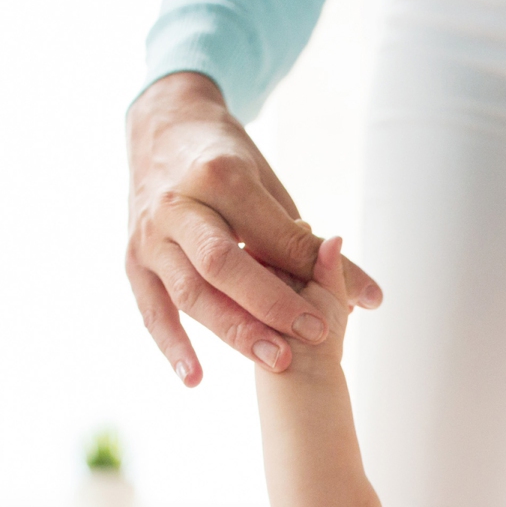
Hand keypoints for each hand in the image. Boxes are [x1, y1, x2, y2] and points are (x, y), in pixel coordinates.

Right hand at [125, 72, 381, 385]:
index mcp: (220, 177)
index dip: (306, 273)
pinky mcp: (133, 259)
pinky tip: (195, 379)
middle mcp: (179, 205)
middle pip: (223, 263)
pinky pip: (150, 308)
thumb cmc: (228, 164)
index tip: (338, 313)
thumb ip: (311, 246)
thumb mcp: (271, 189)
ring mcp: (151, 234)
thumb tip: (371, 299)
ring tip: (277, 363)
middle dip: (271, 305)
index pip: (269, 234)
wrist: (162, 127)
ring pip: (190, 290)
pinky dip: (171, 345)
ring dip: (234, 331)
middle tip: (315, 338)